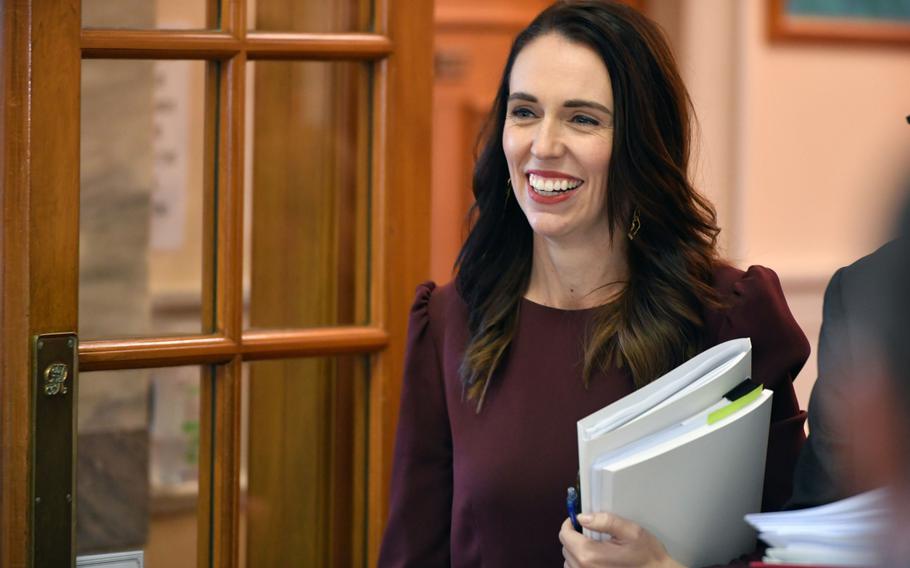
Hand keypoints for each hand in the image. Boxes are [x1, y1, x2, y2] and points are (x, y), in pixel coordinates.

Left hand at [559, 512, 685, 567]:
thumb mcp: (630, 531)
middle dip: (574, 536)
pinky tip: (595, 559)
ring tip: (593, 545)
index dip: (570, 523)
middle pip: (565, 548)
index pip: (565, 535)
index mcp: (590, 554)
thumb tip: (582, 517)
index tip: (579, 519)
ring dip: (576, 551)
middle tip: (590, 531)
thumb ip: (605, 521)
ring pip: (569, 561)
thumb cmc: (647, 555)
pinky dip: (580, 563)